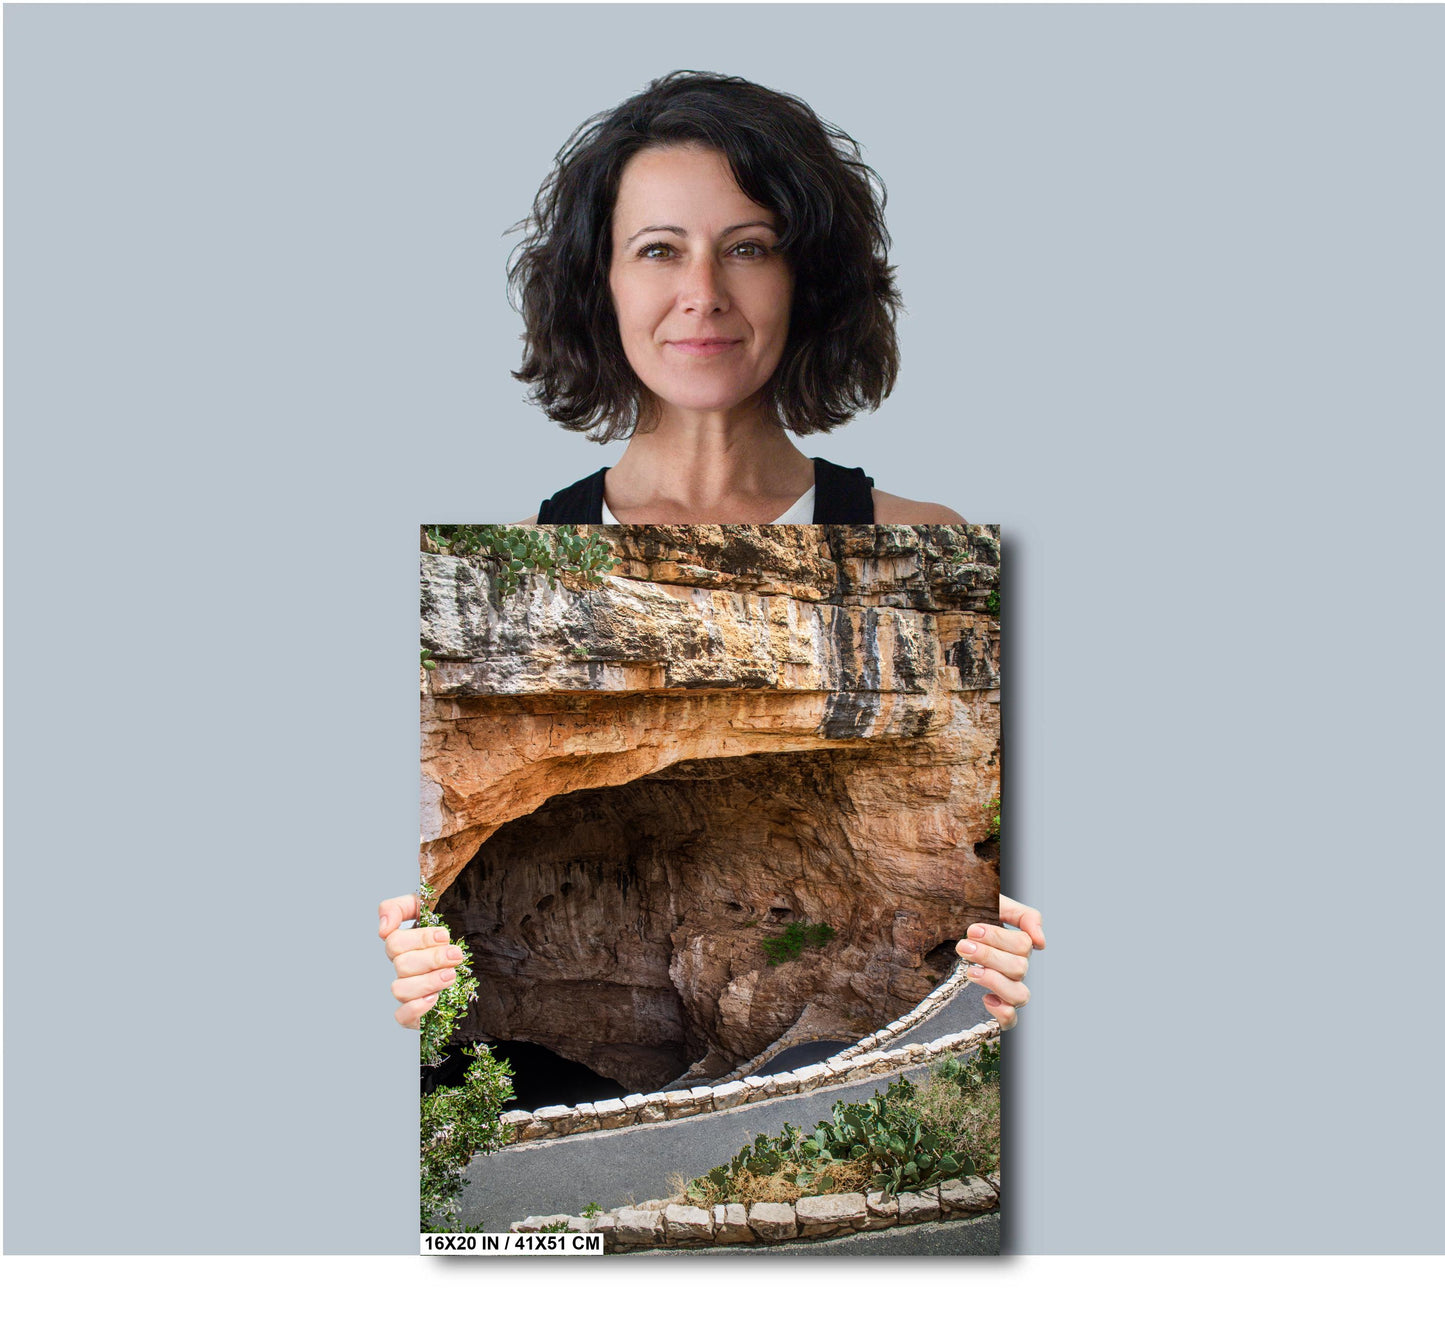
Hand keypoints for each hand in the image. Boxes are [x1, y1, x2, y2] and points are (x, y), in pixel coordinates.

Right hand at [378, 893, 464, 1028]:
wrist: (480, 961)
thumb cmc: (448, 935)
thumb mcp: (427, 908)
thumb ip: (400, 908)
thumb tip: (383, 929)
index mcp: (403, 946)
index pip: (394, 941)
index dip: (419, 939)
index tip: (445, 936)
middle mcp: (403, 969)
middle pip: (402, 965)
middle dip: (432, 959)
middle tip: (456, 956)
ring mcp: (408, 991)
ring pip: (400, 990)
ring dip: (427, 982)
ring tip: (451, 975)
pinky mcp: (415, 1014)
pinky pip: (402, 1017)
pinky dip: (416, 1009)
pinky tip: (435, 999)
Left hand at [956, 893, 1044, 1029]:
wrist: (942, 930)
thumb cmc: (970, 918)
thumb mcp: (995, 906)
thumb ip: (1023, 915)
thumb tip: (1041, 942)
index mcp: (1016, 946)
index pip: (1023, 944)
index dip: (999, 938)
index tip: (972, 930)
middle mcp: (1015, 969)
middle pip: (1019, 967)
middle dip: (989, 956)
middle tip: (963, 946)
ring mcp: (1007, 990)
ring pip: (1020, 994)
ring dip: (995, 981)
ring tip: (970, 971)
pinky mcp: (996, 1009)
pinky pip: (1010, 1020)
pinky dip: (1002, 1012)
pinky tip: (985, 998)